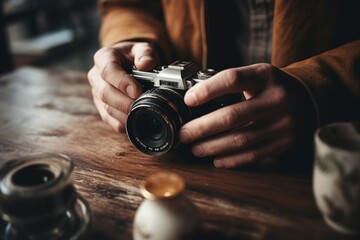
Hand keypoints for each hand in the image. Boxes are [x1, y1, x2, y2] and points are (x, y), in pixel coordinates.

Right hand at [87, 42, 159, 131]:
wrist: (127, 63)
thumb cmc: (133, 56)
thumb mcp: (141, 48)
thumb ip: (145, 53)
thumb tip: (145, 64)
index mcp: (103, 58)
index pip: (108, 71)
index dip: (122, 82)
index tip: (136, 91)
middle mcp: (96, 76)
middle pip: (105, 93)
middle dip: (124, 102)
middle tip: (140, 105)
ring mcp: (97, 93)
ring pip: (106, 108)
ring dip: (124, 114)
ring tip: (140, 113)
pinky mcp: (101, 106)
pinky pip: (109, 119)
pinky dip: (121, 123)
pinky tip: (134, 121)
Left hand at [179, 63, 313, 167]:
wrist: (309, 99)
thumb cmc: (272, 87)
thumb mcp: (257, 75)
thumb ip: (231, 84)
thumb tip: (193, 99)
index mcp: (265, 76)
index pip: (232, 80)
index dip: (207, 90)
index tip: (188, 100)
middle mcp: (276, 99)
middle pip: (232, 116)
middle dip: (202, 128)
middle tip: (184, 134)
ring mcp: (283, 123)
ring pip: (240, 140)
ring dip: (212, 147)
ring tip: (195, 148)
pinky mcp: (285, 143)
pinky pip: (253, 155)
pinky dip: (231, 160)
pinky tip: (216, 159)